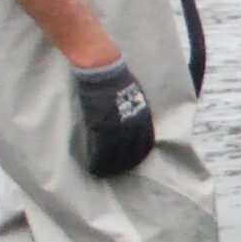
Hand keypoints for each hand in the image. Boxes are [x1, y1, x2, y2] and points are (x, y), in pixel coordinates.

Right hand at [70, 56, 155, 177]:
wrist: (103, 67)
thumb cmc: (117, 79)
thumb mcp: (135, 95)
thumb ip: (137, 111)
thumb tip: (135, 120)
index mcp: (143, 117)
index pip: (145, 143)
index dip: (138, 156)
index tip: (132, 164)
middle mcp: (134, 124)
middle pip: (132, 152)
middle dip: (124, 164)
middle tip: (116, 173)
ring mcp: (118, 125)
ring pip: (117, 153)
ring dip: (110, 166)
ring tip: (103, 173)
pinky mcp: (102, 124)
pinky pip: (102, 148)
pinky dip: (99, 160)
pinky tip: (95, 166)